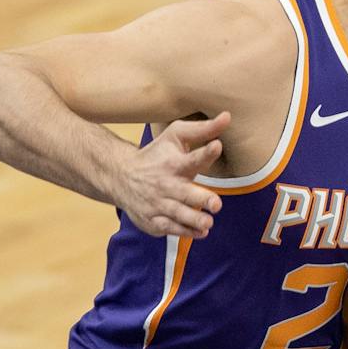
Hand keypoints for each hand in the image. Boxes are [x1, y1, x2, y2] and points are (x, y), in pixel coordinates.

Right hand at [115, 112, 229, 237]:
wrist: (119, 175)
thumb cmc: (157, 154)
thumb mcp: (176, 136)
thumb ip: (203, 129)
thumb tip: (228, 116)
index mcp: (174, 163)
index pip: (191, 157)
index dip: (205, 152)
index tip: (216, 145)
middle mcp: (165, 185)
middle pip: (184, 194)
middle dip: (200, 199)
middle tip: (215, 204)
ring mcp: (157, 204)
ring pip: (178, 215)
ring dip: (195, 220)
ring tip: (208, 222)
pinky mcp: (152, 220)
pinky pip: (170, 229)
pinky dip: (185, 231)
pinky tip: (200, 231)